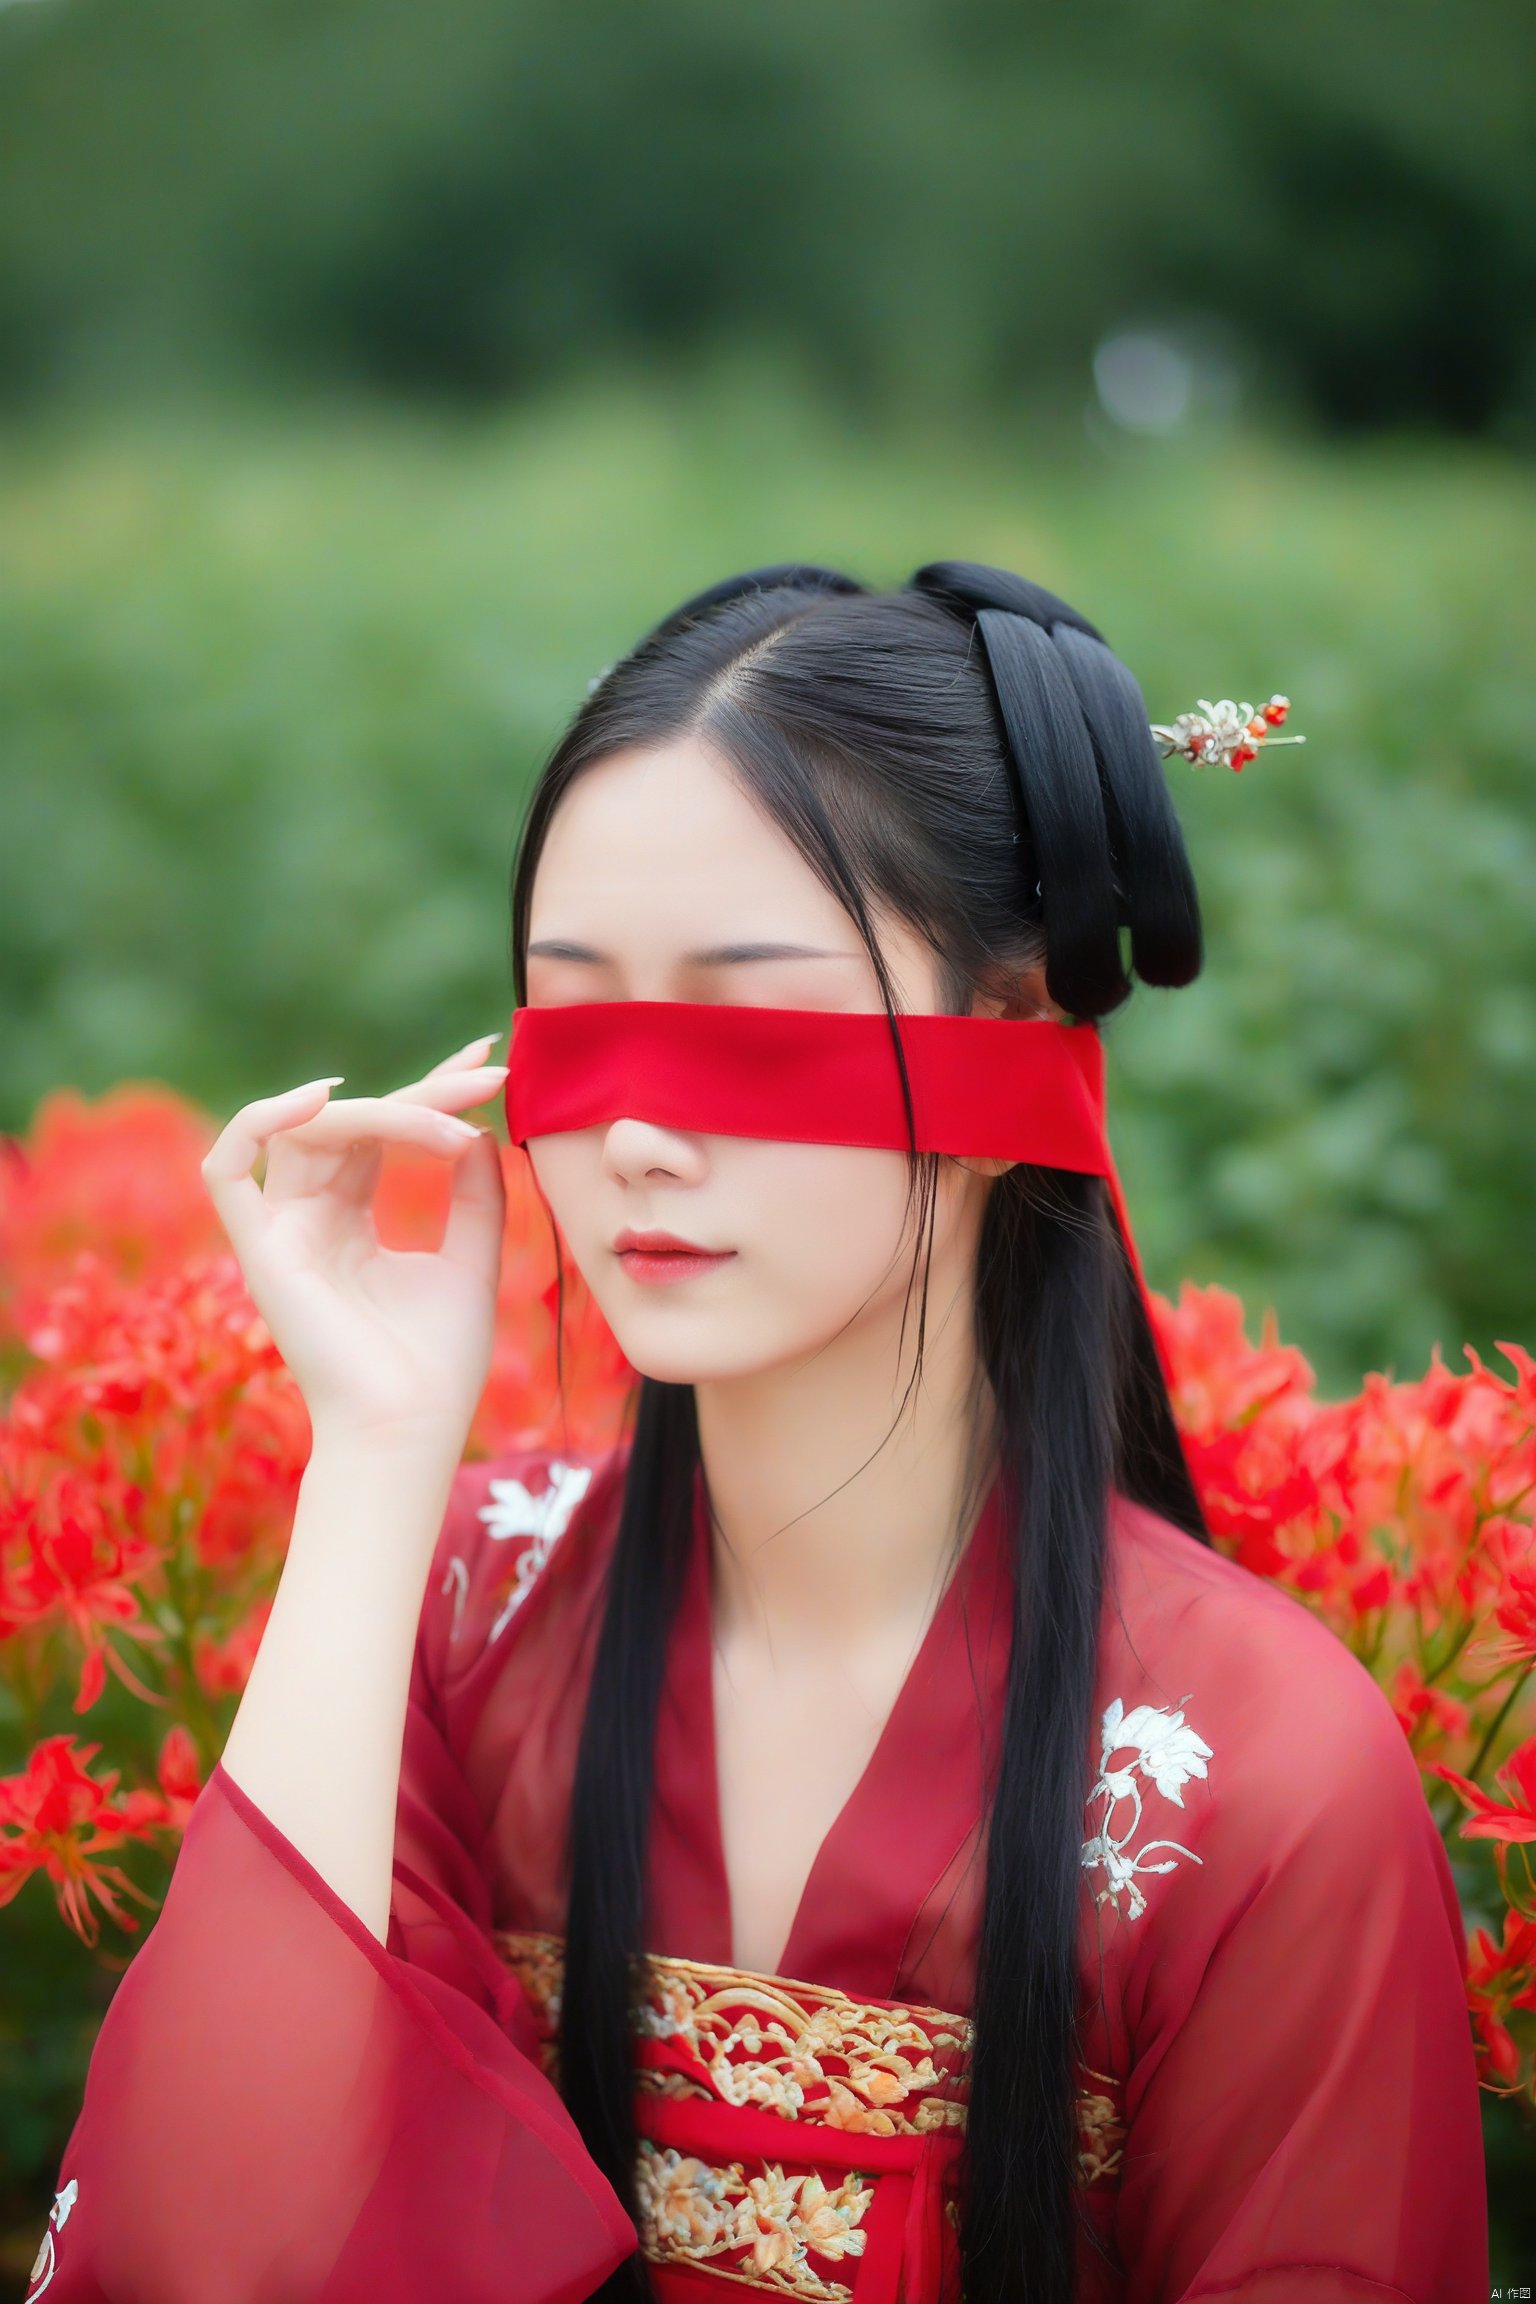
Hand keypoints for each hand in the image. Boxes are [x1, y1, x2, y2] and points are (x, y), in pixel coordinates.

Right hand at [200, 1033, 509, 1455]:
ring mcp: (281, 1232)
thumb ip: (475, 1194)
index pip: (382, 1136)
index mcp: (351, 1224)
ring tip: (449, 1122)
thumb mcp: (472, 1261)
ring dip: (384, 1113)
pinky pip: (228, 1167)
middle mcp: (310, 1220)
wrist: (411, 1427)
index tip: (484, 1060)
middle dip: (422, 1095)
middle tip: (485, 1077)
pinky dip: (261, 1121)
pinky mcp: (258, 1249)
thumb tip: (478, 1129)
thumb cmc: (439, 1363)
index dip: (429, 1092)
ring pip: (311, 1134)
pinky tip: (324, 1099)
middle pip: (353, 1127)